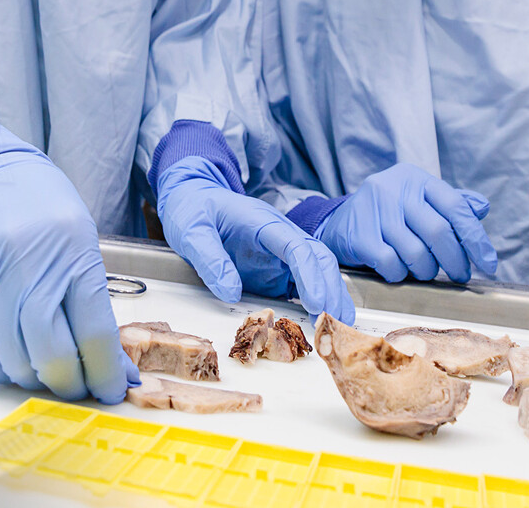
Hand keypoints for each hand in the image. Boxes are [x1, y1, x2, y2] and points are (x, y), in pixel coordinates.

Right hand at [0, 148, 137, 402]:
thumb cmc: (42, 212)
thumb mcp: (81, 247)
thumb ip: (94, 308)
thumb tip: (113, 370)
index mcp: (69, 250)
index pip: (93, 333)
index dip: (105, 373)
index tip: (110, 390)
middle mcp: (23, 262)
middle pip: (50, 352)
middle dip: (69, 383)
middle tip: (76, 386)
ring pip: (11, 357)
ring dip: (33, 377)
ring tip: (44, 372)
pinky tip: (12, 357)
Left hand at [157, 156, 353, 321]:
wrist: (190, 200)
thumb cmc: (192, 210)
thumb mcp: (190, 231)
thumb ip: (209, 258)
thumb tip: (232, 293)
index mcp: (263, 222)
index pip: (297, 246)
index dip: (310, 275)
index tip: (316, 303)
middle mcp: (280, 236)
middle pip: (318, 259)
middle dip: (331, 290)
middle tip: (336, 323)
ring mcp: (280, 254)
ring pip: (318, 271)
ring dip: (330, 297)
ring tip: (338, 327)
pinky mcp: (276, 270)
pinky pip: (302, 285)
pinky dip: (316, 302)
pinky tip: (321, 322)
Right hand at [316, 163, 496, 284]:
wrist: (337, 224)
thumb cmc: (386, 215)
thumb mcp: (417, 201)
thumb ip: (448, 204)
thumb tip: (481, 207)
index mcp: (413, 178)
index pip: (455, 206)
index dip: (475, 238)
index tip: (488, 264)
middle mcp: (392, 188)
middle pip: (438, 232)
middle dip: (455, 261)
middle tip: (460, 274)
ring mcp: (372, 210)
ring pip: (416, 252)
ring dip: (426, 270)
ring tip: (423, 270)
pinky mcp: (358, 234)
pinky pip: (391, 264)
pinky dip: (400, 274)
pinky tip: (397, 269)